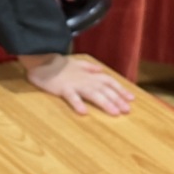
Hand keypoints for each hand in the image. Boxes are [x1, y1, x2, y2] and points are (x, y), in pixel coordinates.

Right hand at [18, 52, 133, 115]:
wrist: (42, 61)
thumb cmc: (59, 65)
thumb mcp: (77, 63)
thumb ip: (89, 68)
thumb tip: (100, 70)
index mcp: (89, 74)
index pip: (109, 82)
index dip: (120, 90)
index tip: (131, 99)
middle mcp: (85, 79)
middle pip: (104, 89)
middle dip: (117, 99)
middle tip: (127, 110)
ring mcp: (75, 84)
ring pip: (93, 93)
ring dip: (105, 103)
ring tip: (114, 112)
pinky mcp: (62, 88)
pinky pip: (71, 96)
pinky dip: (77, 103)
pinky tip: (83, 112)